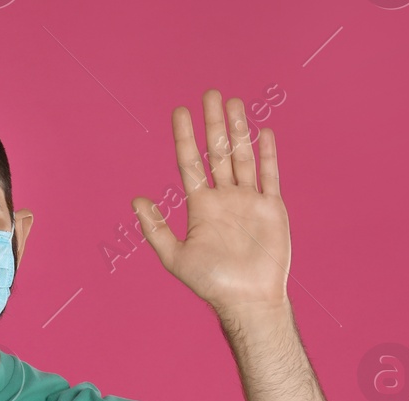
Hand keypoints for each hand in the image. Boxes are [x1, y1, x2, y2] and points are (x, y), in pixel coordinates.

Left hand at [133, 89, 290, 317]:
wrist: (249, 300)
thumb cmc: (212, 283)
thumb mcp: (175, 258)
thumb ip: (155, 230)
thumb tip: (136, 200)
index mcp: (201, 206)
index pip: (190, 163)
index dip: (184, 137)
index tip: (180, 111)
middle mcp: (224, 198)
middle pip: (217, 152)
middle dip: (213, 123)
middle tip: (210, 94)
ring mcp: (249, 201)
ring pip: (242, 157)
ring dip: (238, 130)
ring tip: (234, 102)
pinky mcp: (272, 208)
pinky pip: (270, 175)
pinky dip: (267, 154)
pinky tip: (262, 132)